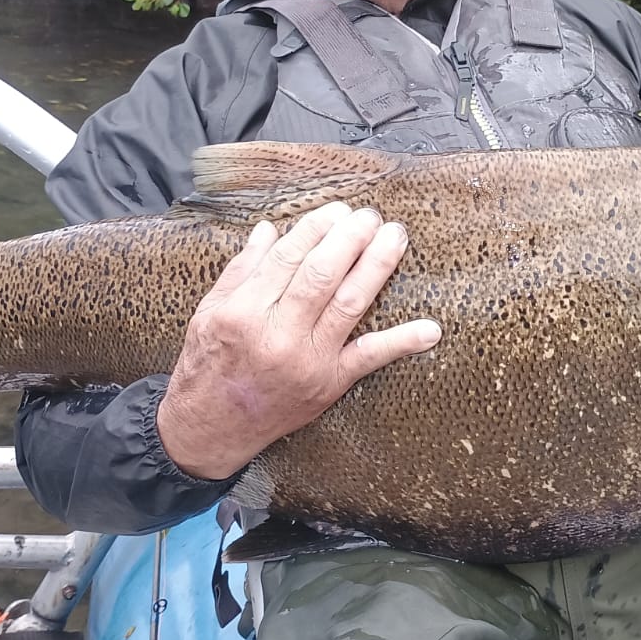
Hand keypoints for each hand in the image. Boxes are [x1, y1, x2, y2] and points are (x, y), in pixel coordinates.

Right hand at [157, 201, 440, 479]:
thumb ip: (242, 269)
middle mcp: (277, 335)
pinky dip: (402, 342)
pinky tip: (430, 328)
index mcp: (244, 312)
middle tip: (370, 216)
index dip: (317, 228)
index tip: (336, 210)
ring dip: (377, 267)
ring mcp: (308, 361)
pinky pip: (370, 358)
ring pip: (350, 304)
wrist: (211, 429)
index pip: (288, 258)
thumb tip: (270, 229)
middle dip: (351, 238)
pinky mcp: (329, 384)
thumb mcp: (210, 312)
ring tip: (395, 237)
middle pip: (322, 275)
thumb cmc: (209, 364)